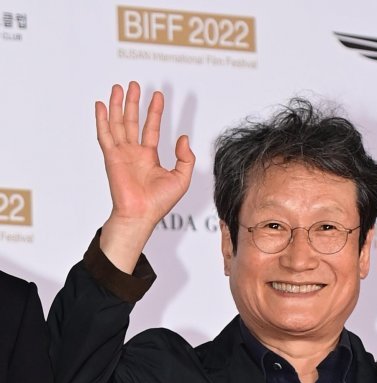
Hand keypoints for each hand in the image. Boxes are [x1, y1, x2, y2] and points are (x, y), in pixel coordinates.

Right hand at [96, 81, 194, 271]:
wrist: (141, 215)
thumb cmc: (159, 203)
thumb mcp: (181, 179)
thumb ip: (186, 158)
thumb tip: (183, 138)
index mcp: (149, 157)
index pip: (151, 127)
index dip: (154, 111)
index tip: (157, 95)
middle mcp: (134, 153)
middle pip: (132, 121)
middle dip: (133, 102)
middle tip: (134, 85)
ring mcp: (121, 154)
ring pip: (118, 123)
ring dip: (118, 105)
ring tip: (119, 87)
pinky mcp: (111, 157)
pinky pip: (105, 135)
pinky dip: (102, 120)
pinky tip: (102, 105)